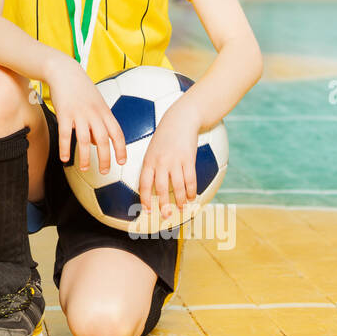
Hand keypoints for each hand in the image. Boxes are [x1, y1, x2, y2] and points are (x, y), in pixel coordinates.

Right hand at [43, 54, 126, 173]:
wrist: (65, 71)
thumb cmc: (80, 88)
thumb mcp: (96, 103)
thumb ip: (98, 122)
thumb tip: (95, 144)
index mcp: (104, 111)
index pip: (117, 133)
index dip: (121, 149)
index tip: (122, 162)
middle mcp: (94, 114)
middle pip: (103, 140)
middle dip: (106, 158)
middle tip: (105, 171)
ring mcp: (79, 114)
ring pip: (84, 140)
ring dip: (86, 157)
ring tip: (85, 168)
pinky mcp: (64, 113)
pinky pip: (65, 134)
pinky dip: (65, 148)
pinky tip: (65, 159)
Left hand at [137, 99, 199, 218]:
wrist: (180, 119)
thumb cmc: (165, 136)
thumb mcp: (152, 148)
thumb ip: (152, 165)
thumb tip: (151, 184)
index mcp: (149, 161)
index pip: (144, 184)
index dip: (145, 199)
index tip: (147, 210)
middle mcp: (161, 162)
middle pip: (161, 188)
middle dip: (163, 204)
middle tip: (166, 216)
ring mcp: (175, 161)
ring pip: (178, 186)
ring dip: (180, 199)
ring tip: (182, 208)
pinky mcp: (188, 159)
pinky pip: (190, 179)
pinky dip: (191, 190)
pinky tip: (192, 197)